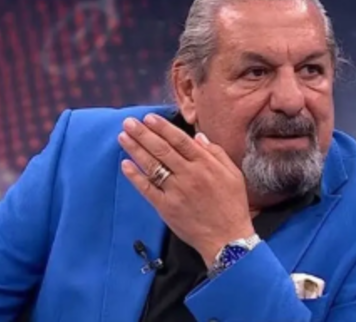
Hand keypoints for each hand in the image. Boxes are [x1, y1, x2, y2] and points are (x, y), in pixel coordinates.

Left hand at [118, 113, 255, 265]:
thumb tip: (198, 137)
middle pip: (162, 149)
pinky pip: (147, 189)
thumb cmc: (232, 205)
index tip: (149, 118)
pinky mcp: (166, 208)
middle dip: (143, 134)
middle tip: (128, 122)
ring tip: (123, 137)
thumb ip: (216, 153)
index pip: (180, 140)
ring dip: (135, 150)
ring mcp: (176, 191)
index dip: (162, 127)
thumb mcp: (233, 174)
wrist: (227, 238)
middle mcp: (189, 175)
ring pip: (152, 166)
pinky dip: (135, 176)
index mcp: (205, 165)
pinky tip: (125, 164)